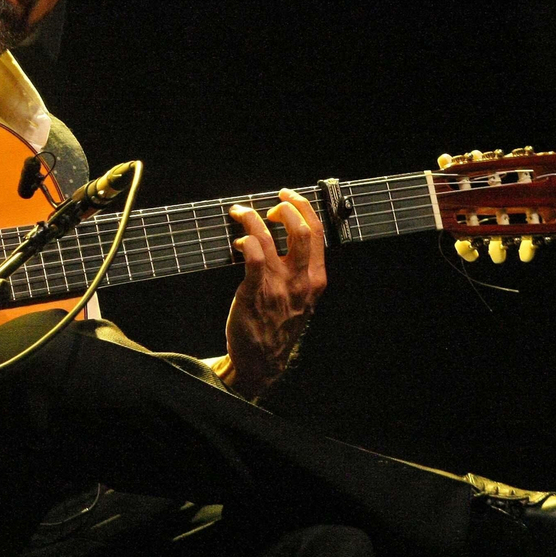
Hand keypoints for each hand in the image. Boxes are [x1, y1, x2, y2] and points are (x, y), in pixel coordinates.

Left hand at [219, 189, 325, 397]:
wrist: (262, 360)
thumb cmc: (280, 323)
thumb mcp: (304, 297)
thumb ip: (302, 268)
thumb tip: (290, 232)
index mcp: (315, 278)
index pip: (316, 232)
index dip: (301, 206)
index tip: (287, 196)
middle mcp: (300, 281)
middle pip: (300, 230)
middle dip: (283, 207)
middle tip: (267, 206)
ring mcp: (277, 287)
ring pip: (269, 238)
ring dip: (252, 218)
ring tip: (240, 213)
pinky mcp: (254, 294)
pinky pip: (252, 259)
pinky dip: (246, 241)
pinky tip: (239, 242)